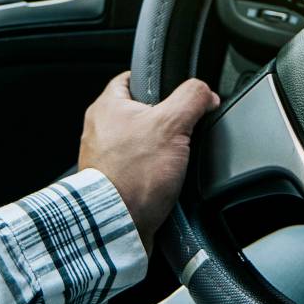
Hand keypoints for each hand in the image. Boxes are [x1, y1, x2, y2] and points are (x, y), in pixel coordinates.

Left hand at [78, 72, 219, 251]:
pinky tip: (163, 180)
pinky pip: (133, 168)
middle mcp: (98, 130)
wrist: (117, 225)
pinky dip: (148, 172)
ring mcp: (100, 158)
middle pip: (137, 112)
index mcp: (106, 106)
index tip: (175, 89)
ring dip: (155, 149)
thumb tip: (206, 93)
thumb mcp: (173, 124)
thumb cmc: (134, 176)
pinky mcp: (108, 183)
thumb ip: (192, 98)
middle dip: (162, 120)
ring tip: (174, 158)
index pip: (131, 78)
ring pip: (136, 142)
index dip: (158, 81)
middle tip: (181, 128)